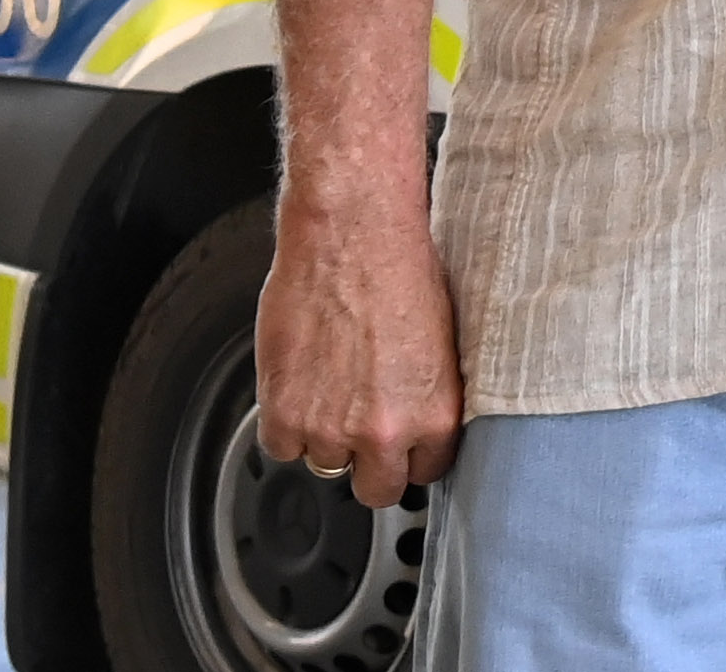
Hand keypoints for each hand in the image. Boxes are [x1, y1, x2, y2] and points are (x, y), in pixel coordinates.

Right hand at [255, 192, 462, 510]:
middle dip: (370, 463)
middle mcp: (385, 432)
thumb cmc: (403, 272)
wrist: (354, 235)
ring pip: (324, 462)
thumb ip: (429, 399)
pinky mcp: (284, 413)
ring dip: (324, 433)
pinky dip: (285, 421)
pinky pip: (281, 446)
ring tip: (332, 383)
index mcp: (436, 416)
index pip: (426, 473)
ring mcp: (331, 427)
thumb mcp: (445, 345)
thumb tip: (421, 428)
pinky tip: (302, 382)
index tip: (402, 442)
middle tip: (363, 424)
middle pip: (376, 489)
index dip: (410, 454)